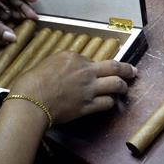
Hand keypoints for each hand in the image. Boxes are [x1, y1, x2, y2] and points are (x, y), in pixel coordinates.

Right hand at [11, 52, 136, 124]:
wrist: (31, 101)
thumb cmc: (31, 83)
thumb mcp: (46, 63)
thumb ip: (62, 65)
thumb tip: (66, 71)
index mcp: (73, 57)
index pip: (92, 60)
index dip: (95, 66)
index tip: (98, 69)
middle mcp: (85, 71)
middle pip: (114, 67)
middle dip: (126, 69)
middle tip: (132, 71)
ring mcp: (89, 89)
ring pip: (116, 85)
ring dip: (123, 87)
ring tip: (125, 88)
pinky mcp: (88, 106)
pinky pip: (107, 103)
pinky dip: (111, 102)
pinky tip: (111, 102)